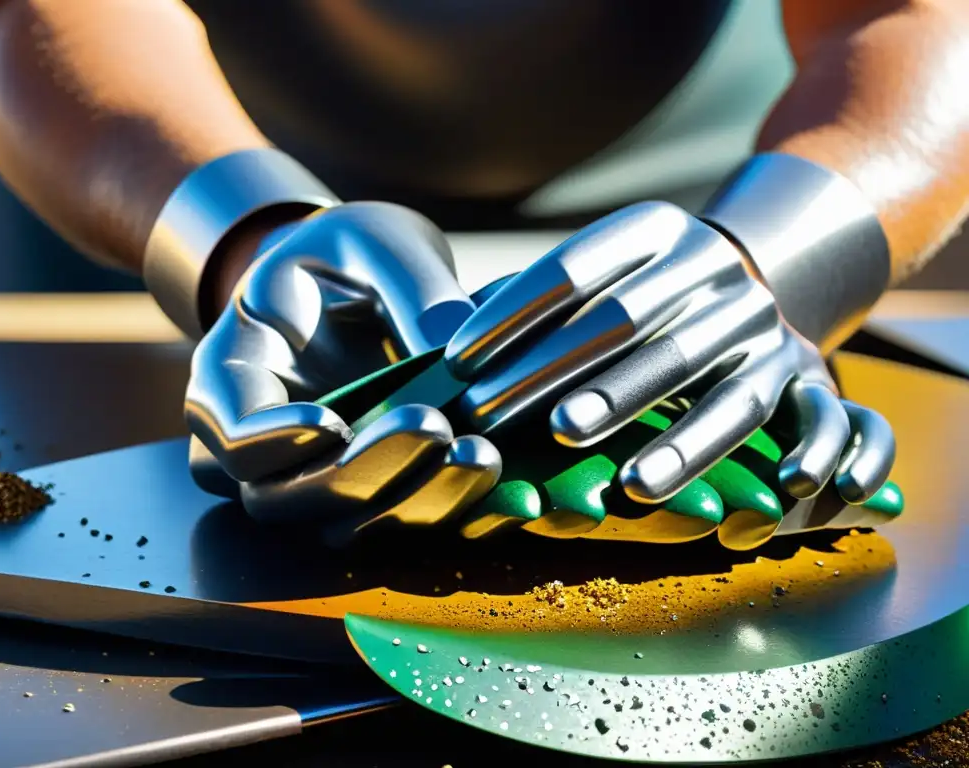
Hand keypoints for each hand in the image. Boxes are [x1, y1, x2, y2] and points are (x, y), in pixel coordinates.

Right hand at [185, 202, 501, 523]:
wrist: (366, 283)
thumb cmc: (353, 253)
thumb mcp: (376, 241)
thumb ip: (411, 288)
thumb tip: (455, 352)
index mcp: (236, 372)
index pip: (230, 431)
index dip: (271, 441)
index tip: (331, 422)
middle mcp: (264, 442)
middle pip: (281, 496)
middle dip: (359, 474)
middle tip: (433, 430)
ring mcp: (314, 477)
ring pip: (341, 525)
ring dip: (412, 503)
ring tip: (481, 457)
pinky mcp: (373, 492)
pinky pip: (401, 523)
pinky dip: (455, 516)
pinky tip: (512, 494)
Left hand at [444, 201, 895, 506]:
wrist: (751, 296)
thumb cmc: (640, 299)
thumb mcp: (604, 277)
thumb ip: (535, 300)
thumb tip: (441, 337)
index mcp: (656, 227)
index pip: (574, 265)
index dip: (511, 312)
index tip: (455, 362)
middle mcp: (710, 259)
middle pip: (620, 313)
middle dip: (547, 365)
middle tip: (486, 411)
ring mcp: (751, 312)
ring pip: (680, 360)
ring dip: (617, 400)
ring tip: (560, 436)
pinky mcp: (784, 369)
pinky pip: (737, 413)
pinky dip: (692, 449)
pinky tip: (637, 486)